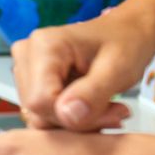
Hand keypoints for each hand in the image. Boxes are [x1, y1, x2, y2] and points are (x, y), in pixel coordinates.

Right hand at [11, 14, 153, 130]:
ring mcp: (26, 68)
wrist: (128, 32)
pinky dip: (69, 118)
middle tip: (114, 111)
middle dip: (78, 120)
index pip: (40, 100)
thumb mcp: (119, 68)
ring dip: (76, 121)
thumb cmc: (126, 43)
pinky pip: (43, 114)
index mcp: (44, 45)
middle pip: (39, 111)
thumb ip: (92, 93)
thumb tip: (67, 116)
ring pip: (40, 116)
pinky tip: (91, 107)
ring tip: (106, 107)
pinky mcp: (31, 81)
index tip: (109, 113)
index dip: (73, 117)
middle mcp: (27, 55)